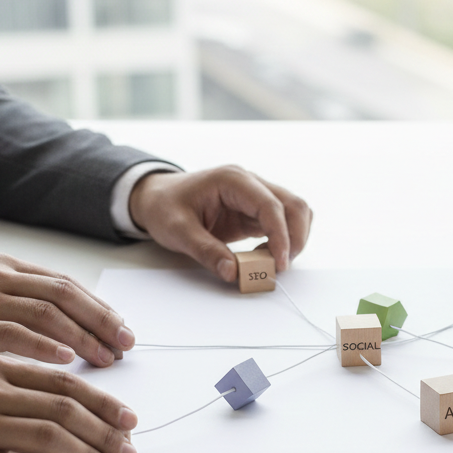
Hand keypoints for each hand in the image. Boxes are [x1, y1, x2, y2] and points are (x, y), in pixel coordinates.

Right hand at [0, 254, 134, 372]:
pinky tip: (65, 363)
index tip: (125, 332)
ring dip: (82, 339)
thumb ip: (26, 305)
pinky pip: (11, 336)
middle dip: (101, 322)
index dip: (100, 309)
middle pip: (64, 296)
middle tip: (126, 348)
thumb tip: (78, 328)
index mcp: (6, 269)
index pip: (66, 285)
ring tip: (106, 361)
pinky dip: (43, 348)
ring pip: (45, 314)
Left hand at [128, 166, 312, 282]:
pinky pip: (283, 223)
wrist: (157, 198)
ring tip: (272, 262)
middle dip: (295, 238)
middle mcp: (250, 183)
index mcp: (232, 180)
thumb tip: (233, 272)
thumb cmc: (164, 207)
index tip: (279, 264)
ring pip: (294, 213)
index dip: (281, 235)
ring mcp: (255, 196)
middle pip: (293, 205)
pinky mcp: (255, 212)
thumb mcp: (177, 230)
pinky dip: (284, 241)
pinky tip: (266, 256)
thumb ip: (206, 251)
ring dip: (294, 239)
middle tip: (280, 266)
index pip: (270, 205)